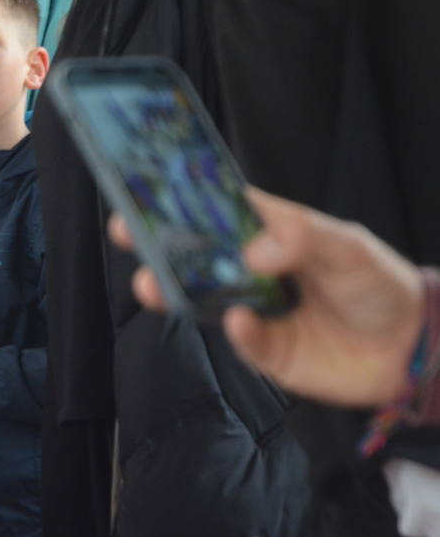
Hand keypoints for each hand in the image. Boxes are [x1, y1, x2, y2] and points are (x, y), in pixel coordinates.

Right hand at [109, 187, 424, 407]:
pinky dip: (237, 330)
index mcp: (269, 232)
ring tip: (152, 283)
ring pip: (201, 298)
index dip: (181, 196)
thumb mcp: (348, 246)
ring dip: (172, 289)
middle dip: (155, 241)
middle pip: (194, 252)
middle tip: (126, 230)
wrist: (412, 350)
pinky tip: (240, 321)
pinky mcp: (265, 350)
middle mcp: (252, 269)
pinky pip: (239, 339)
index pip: (218, 207)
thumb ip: (303, 237)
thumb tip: (253, 251)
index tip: (145, 185)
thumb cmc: (379, 284)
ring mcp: (255, 309)